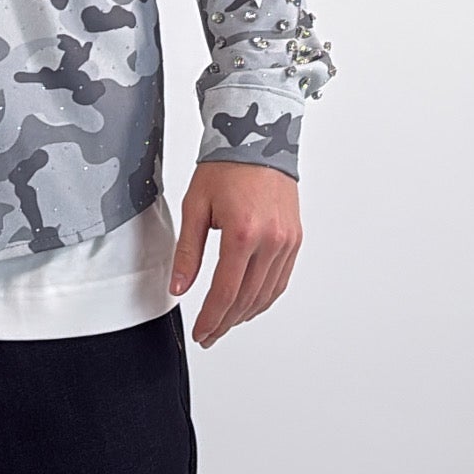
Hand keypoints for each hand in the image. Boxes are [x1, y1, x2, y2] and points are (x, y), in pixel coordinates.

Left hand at [169, 161, 301, 346]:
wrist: (257, 139)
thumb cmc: (225, 166)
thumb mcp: (195, 206)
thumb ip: (188, 251)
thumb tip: (179, 287)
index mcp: (242, 233)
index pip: (225, 293)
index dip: (211, 318)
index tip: (200, 333)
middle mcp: (270, 241)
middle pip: (247, 300)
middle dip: (225, 322)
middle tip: (209, 334)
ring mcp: (287, 242)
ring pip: (266, 295)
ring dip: (244, 314)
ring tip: (225, 322)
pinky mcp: (295, 239)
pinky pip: (280, 280)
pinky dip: (264, 298)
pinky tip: (249, 304)